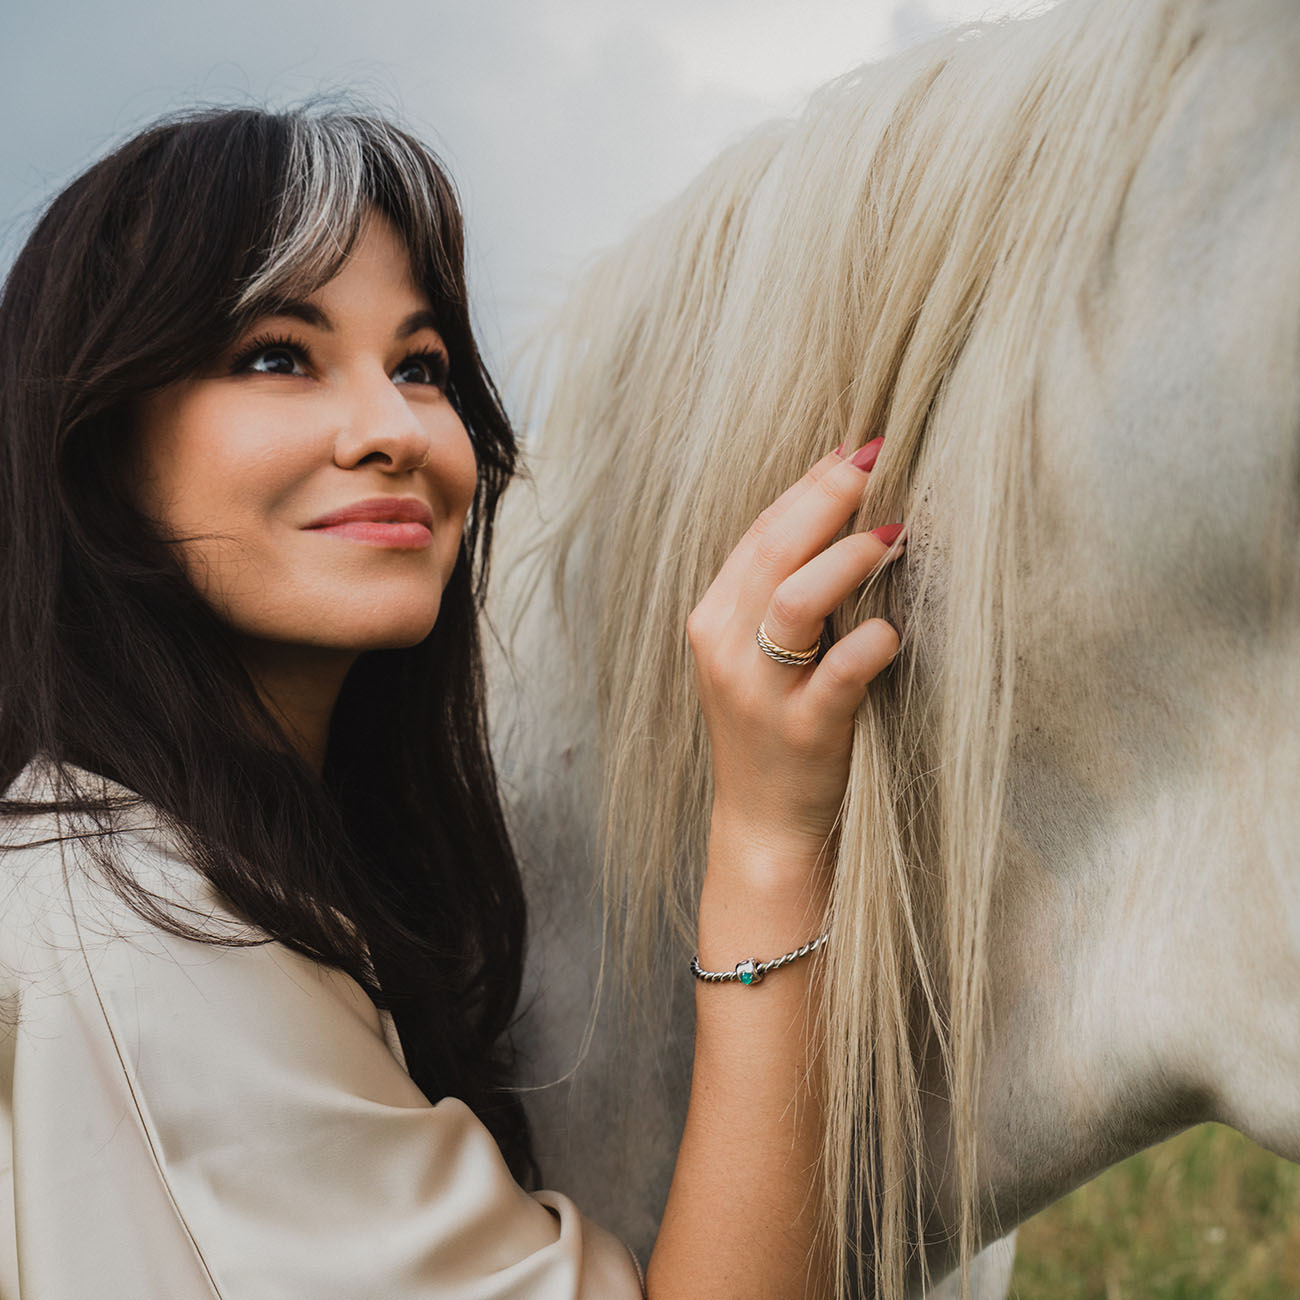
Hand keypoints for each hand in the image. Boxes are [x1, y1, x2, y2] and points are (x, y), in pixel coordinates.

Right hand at [686, 437, 903, 865]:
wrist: (763, 826)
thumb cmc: (774, 729)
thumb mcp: (760, 655)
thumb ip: (787, 592)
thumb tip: (849, 514)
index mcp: (715, 618)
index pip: (760, 531)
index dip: (808, 484)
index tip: (855, 445)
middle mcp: (726, 646)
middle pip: (771, 549)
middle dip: (826, 496)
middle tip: (878, 457)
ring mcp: (758, 690)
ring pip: (793, 601)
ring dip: (847, 559)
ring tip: (894, 531)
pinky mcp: (800, 731)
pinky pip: (836, 675)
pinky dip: (869, 644)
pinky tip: (895, 629)